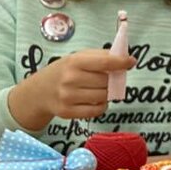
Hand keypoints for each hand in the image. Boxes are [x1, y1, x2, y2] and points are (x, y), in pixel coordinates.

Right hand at [8, 48, 137, 129]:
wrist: (39, 91)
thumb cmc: (65, 71)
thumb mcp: (79, 58)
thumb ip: (102, 57)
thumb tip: (126, 61)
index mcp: (74, 62)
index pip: (104, 62)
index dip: (121, 62)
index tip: (131, 62)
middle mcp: (70, 79)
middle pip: (106, 81)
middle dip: (111, 80)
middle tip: (107, 79)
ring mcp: (67, 97)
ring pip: (104, 97)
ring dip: (107, 93)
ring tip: (98, 89)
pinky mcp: (67, 112)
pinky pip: (98, 110)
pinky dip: (101, 105)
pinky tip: (93, 100)